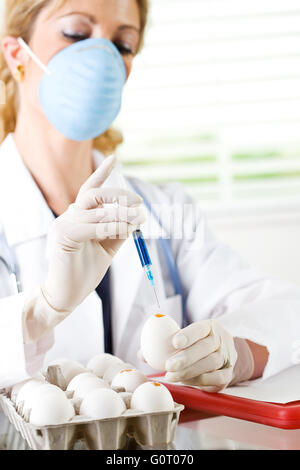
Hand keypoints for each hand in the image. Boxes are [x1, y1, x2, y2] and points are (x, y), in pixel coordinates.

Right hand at [43, 155, 144, 313]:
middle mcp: (69, 216)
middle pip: (94, 194)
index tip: (114, 159)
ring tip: (139, 219)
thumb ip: (118, 229)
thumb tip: (136, 216)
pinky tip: (124, 230)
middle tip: (139, 204)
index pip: (89, 189)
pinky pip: (92, 225)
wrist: (67, 294)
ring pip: (96, 209)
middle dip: (119, 196)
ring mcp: (63, 224)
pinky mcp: (63, 236)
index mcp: (78, 216)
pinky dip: (111, 226)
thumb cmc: (85, 270)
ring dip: (121, 213)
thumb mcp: (107, 246)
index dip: (101, 173)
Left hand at [165, 320, 238, 391]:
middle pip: (206, 347)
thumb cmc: (197, 345)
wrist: (223, 357)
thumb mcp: (187, 337)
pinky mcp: (227, 375)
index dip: (188, 335)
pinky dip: (198, 380)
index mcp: (210, 326)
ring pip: (210, 364)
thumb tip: (143, 353)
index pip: (200, 328)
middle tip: (168, 365)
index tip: (174, 342)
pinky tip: (184, 380)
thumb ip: (167, 342)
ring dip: (189, 371)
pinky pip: (215, 378)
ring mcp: (227, 358)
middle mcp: (222, 340)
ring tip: (171, 375)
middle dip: (186, 357)